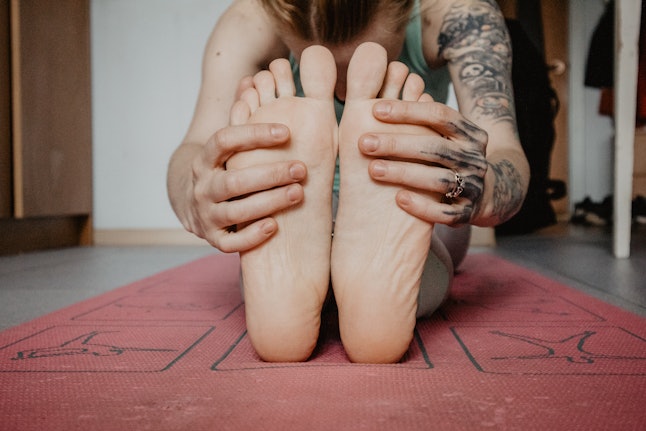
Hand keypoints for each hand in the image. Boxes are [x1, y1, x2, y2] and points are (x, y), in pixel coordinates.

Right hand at [186, 123, 306, 251]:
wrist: (191, 201)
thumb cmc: (225, 166)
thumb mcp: (229, 142)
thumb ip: (242, 115)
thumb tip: (256, 76)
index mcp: (206, 157)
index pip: (225, 140)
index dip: (254, 134)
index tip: (286, 131)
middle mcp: (203, 186)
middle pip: (232, 180)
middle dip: (269, 174)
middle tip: (301, 169)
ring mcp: (206, 214)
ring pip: (235, 211)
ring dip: (268, 202)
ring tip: (298, 194)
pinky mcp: (213, 238)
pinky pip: (231, 243)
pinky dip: (252, 236)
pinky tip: (276, 226)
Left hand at [359, 99, 487, 224]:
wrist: (485, 195)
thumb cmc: (447, 159)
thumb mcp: (442, 135)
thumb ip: (420, 116)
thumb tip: (386, 77)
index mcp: (469, 133)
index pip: (440, 115)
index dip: (408, 111)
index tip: (374, 109)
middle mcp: (475, 158)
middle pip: (435, 147)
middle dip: (397, 143)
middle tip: (363, 142)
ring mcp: (474, 186)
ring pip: (439, 180)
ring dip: (403, 173)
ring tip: (373, 169)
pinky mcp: (469, 214)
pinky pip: (446, 212)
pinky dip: (422, 206)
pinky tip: (398, 199)